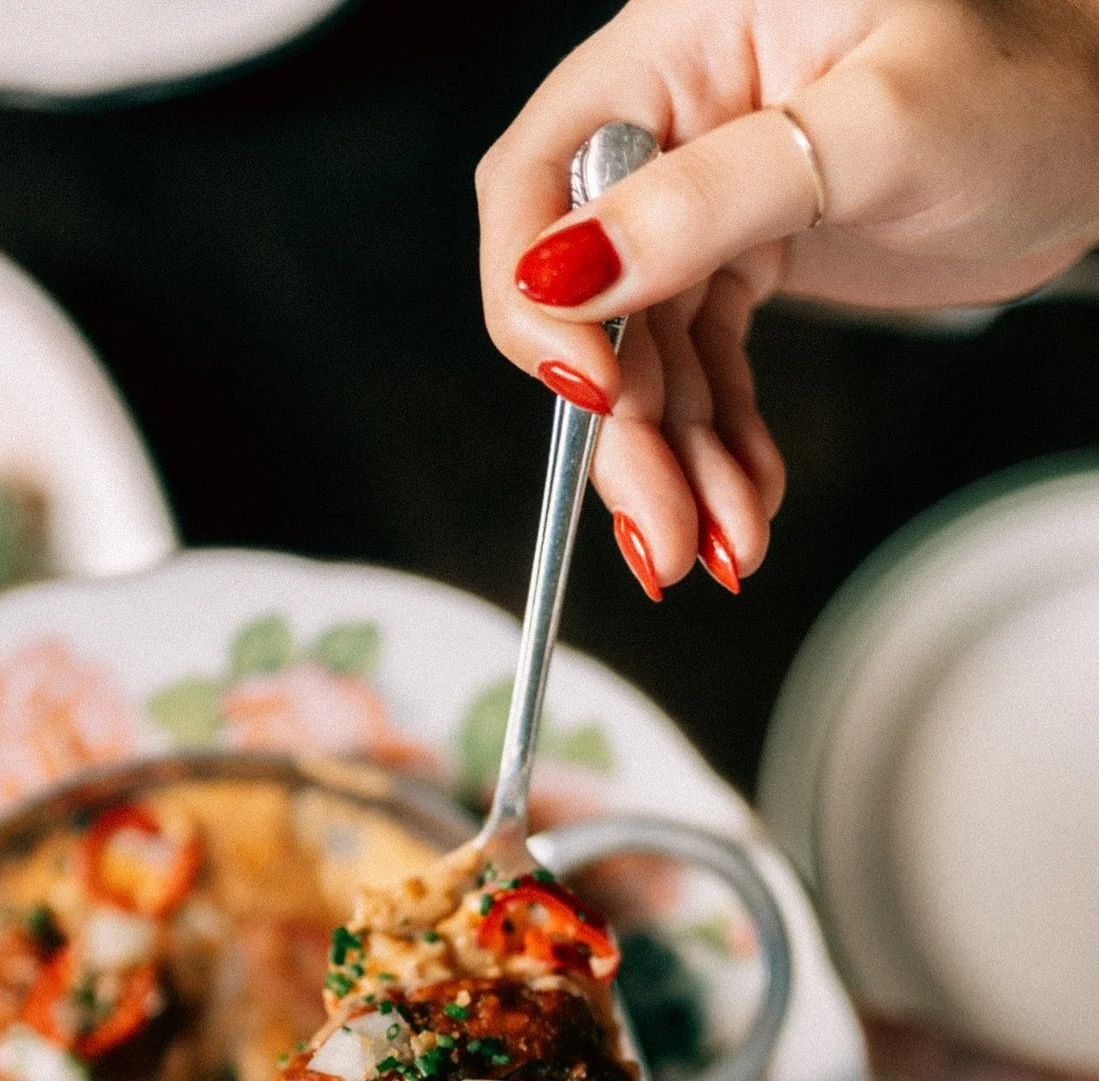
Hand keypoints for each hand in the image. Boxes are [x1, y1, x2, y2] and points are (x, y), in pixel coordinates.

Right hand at [477, 0, 1098, 594]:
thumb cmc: (1028, 80)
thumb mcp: (877, 127)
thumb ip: (710, 196)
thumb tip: (565, 273)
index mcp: (676, 43)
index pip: (538, 180)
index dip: (538, 294)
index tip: (592, 389)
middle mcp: (672, 122)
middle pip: (589, 298)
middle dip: (625, 430)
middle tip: (664, 528)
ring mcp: (704, 200)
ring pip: (646, 358)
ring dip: (678, 463)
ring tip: (721, 544)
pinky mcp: (743, 261)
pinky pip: (702, 373)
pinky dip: (720, 447)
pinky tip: (745, 501)